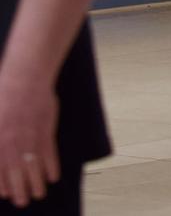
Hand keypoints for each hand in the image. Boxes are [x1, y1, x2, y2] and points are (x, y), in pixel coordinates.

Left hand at [0, 76, 58, 207]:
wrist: (25, 80)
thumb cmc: (3, 96)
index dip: (3, 186)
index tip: (5, 194)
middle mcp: (12, 147)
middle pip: (16, 176)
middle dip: (20, 192)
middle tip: (23, 202)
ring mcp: (30, 141)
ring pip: (33, 169)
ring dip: (37, 184)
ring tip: (39, 194)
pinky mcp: (46, 132)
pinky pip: (50, 155)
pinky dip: (52, 168)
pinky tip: (53, 176)